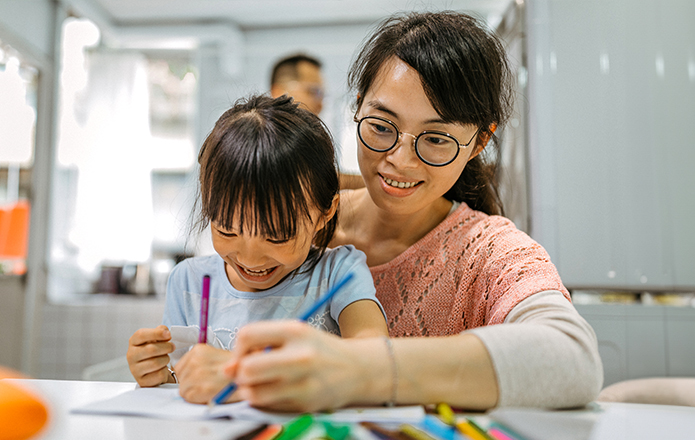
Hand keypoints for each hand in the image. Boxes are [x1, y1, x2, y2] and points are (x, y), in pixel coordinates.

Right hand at [127, 325, 174, 386]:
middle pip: (151, 349)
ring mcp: (134, 369)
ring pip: (156, 363)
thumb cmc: (155, 352)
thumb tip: (165, 331)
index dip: (156, 333)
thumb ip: (160, 331)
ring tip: (166, 358)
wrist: (154, 370)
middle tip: (172, 347)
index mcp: (134, 342)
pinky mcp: (142, 381)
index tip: (168, 335)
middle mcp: (131, 355)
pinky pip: (158, 375)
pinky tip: (162, 369)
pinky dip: (165, 371)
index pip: (141, 334)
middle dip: (166, 347)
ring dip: (166, 359)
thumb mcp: (157, 339)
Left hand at [174, 344, 235, 403]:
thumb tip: (183, 374)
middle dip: (190, 384)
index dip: (189, 375)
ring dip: (194, 392)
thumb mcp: (215, 357)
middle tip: (208, 383)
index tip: (202, 377)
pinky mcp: (201, 389)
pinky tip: (211, 393)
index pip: (179, 367)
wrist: (250, 377)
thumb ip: (198, 362)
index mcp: (199, 349)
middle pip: (179, 378)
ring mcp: (198, 374)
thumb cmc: (235, 369)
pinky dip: (198, 399)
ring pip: (182, 389)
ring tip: (211, 388)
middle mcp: (196, 359)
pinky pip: (188, 398)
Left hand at [226, 320, 376, 411]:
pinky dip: (265, 401)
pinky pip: (268, 406)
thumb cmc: (319, 350)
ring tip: (260, 384)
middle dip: (240, 374)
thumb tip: (226, 370)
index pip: (247, 335)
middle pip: (247, 368)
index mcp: (295, 330)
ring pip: (253, 393)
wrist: (357, 369)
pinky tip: (277, 392)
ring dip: (249, 391)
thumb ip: (261, 345)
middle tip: (247, 374)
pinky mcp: (305, 403)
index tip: (244, 354)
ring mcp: (304, 382)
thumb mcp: (295, 335)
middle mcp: (300, 355)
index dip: (238, 347)